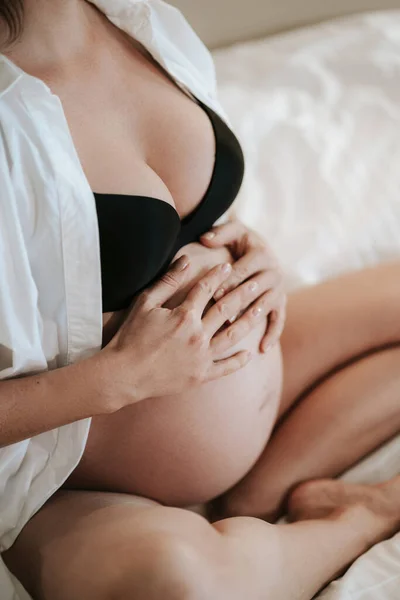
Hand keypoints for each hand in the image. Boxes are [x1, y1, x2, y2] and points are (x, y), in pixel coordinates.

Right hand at [101, 255, 252, 410]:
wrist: (124, 375)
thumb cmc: (130, 336)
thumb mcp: (145, 303)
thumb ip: (168, 281)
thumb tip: (186, 259)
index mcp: (184, 316)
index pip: (206, 289)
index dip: (218, 275)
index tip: (228, 265)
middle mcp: (197, 335)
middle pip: (226, 309)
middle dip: (243, 293)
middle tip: (257, 282)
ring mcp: (201, 357)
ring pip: (231, 336)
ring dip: (248, 321)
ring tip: (261, 309)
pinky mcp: (200, 376)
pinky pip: (224, 368)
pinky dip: (238, 361)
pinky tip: (249, 353)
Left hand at [200, 219, 285, 352]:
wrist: (259, 249)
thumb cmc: (240, 242)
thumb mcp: (233, 232)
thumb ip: (220, 232)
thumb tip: (205, 239)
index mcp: (262, 253)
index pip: (245, 270)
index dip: (230, 281)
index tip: (214, 293)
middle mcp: (275, 271)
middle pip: (256, 290)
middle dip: (238, 302)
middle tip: (222, 316)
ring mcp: (280, 289)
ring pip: (266, 306)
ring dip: (253, 318)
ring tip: (238, 330)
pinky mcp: (281, 303)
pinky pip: (279, 320)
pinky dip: (272, 335)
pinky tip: (262, 349)